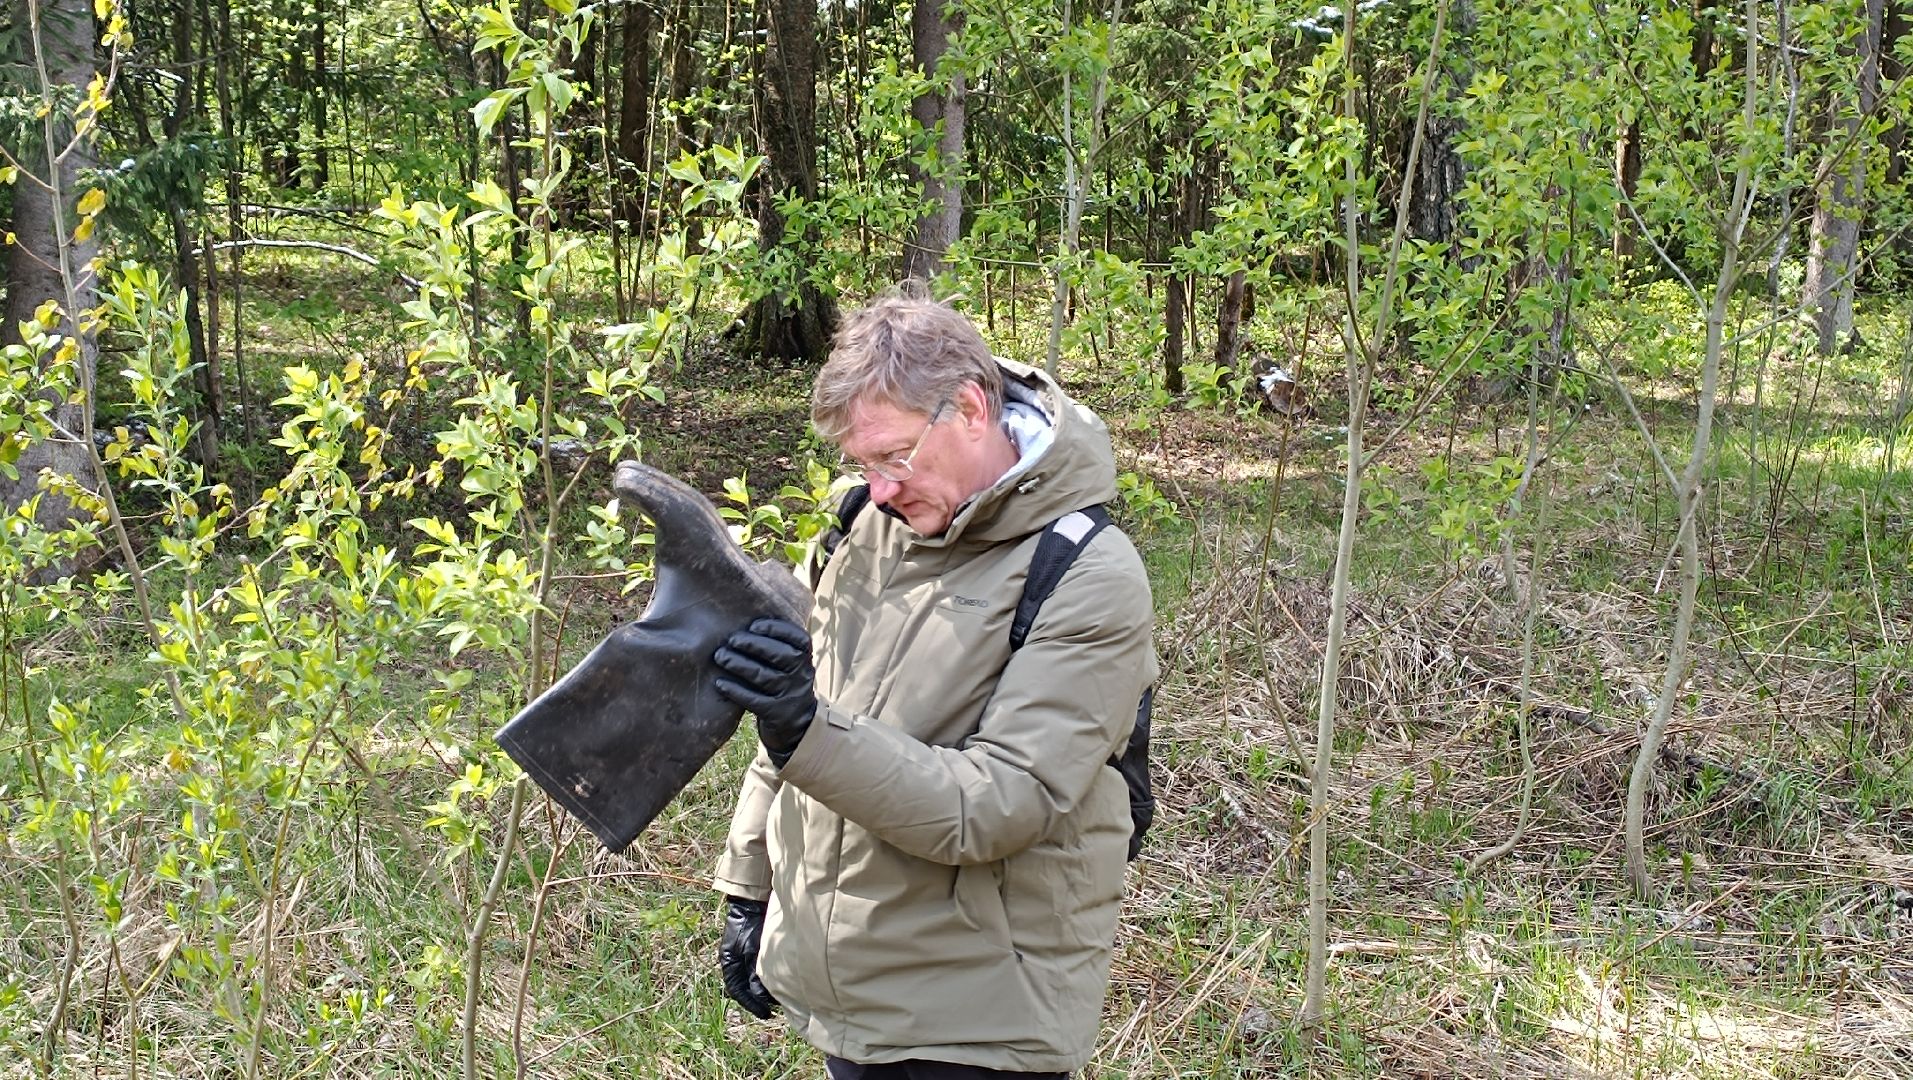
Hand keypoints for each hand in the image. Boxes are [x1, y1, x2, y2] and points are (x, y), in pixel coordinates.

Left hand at [714, 617, 816, 765]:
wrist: (797, 723)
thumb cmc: (784, 681)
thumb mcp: (790, 662)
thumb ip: (778, 643)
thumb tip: (745, 618)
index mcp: (805, 657)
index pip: (798, 638)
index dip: (776, 629)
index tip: (754, 625)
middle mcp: (801, 675)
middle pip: (781, 656)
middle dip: (754, 645)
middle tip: (732, 639)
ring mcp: (790, 695)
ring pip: (764, 677)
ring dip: (739, 665)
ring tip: (720, 656)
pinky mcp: (776, 714)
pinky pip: (754, 700)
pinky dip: (736, 691)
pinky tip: (720, 683)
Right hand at [718, 896, 777, 1018]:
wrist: (752, 903)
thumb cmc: (748, 925)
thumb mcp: (750, 950)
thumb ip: (754, 972)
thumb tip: (762, 995)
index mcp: (729, 965)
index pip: (738, 992)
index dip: (751, 1005)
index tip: (765, 1014)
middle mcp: (737, 965)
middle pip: (747, 990)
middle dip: (760, 1000)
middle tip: (774, 1007)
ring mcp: (746, 960)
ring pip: (756, 983)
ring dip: (766, 991)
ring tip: (781, 998)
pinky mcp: (757, 954)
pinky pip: (762, 973)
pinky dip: (770, 980)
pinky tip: (782, 983)